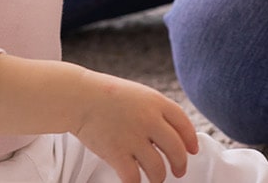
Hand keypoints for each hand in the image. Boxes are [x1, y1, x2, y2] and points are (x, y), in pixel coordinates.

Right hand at [73, 71, 199, 182]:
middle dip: (180, 165)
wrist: (74, 96)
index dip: (191, 140)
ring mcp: (132, 137)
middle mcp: (148, 119)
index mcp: (155, 102)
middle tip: (178, 171)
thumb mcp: (136, 93)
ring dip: (158, 177)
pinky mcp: (115, 152)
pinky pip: (133, 177)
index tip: (192, 150)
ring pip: (158, 169)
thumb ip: (154, 110)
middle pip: (176, 150)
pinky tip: (134, 181)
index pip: (184, 125)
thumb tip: (173, 136)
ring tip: (155, 178)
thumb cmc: (103, 94)